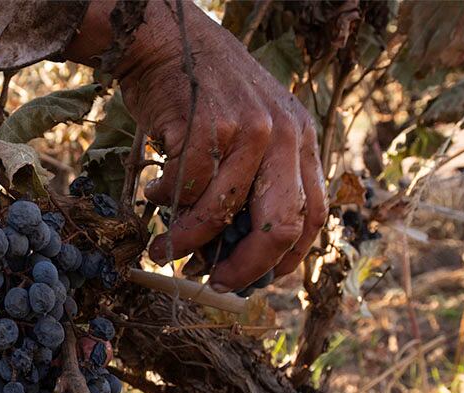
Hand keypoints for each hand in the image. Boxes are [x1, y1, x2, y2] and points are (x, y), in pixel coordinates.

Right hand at [66, 1, 327, 291]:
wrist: (166, 38)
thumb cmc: (202, 94)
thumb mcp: (247, 131)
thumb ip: (252, 180)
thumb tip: (230, 253)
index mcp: (302, 140)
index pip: (312, 214)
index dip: (287, 259)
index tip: (257, 280)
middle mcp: (285, 134)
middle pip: (281, 223)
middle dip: (245, 266)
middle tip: (215, 283)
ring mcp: (248, 127)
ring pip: (222, 211)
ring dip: (187, 240)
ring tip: (163, 248)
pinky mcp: (207, 124)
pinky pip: (185, 187)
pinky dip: (163, 201)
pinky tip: (151, 196)